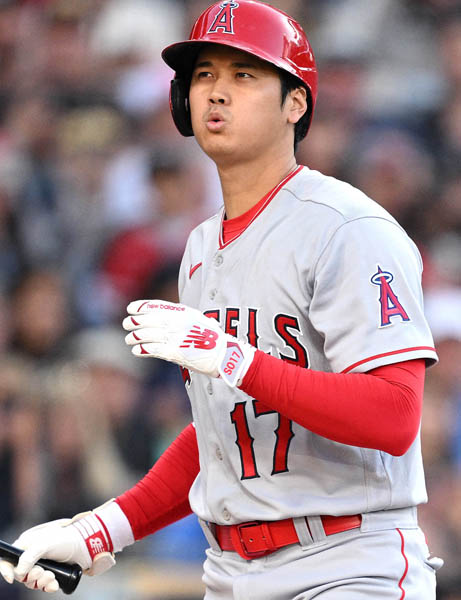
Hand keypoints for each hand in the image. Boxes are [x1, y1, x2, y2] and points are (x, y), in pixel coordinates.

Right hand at [0, 513, 114, 592]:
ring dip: (41, 582)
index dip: (5, 569)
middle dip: (31, 576)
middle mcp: (32, 555)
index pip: (8, 558)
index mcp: (27, 544)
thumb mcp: (45, 544)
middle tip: (43, 572)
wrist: (86, 545)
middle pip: (20, 575)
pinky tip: (55, 584)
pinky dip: (48, 586)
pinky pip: (44, 586)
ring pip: (32, 582)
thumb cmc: (66, 540)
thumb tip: (18, 574)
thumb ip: (29, 557)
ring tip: (52, 576)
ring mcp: (42, 564)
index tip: (11, 579)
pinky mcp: (51, 573)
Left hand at [123, 299, 255, 386]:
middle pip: (150, 320)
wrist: (225, 355)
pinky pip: (154, 349)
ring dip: (136, 337)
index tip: (131, 309)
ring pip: (149, 335)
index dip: (142, 307)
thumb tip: (168, 320)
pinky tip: (136, 350)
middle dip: (136, 321)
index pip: (158, 306)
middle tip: (126, 323)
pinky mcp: (176, 352)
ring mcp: (176, 337)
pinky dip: (143, 349)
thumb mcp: (199, 322)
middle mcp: (179, 323)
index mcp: (184, 312)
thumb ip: (184, 319)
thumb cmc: (213, 340)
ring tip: (129, 339)